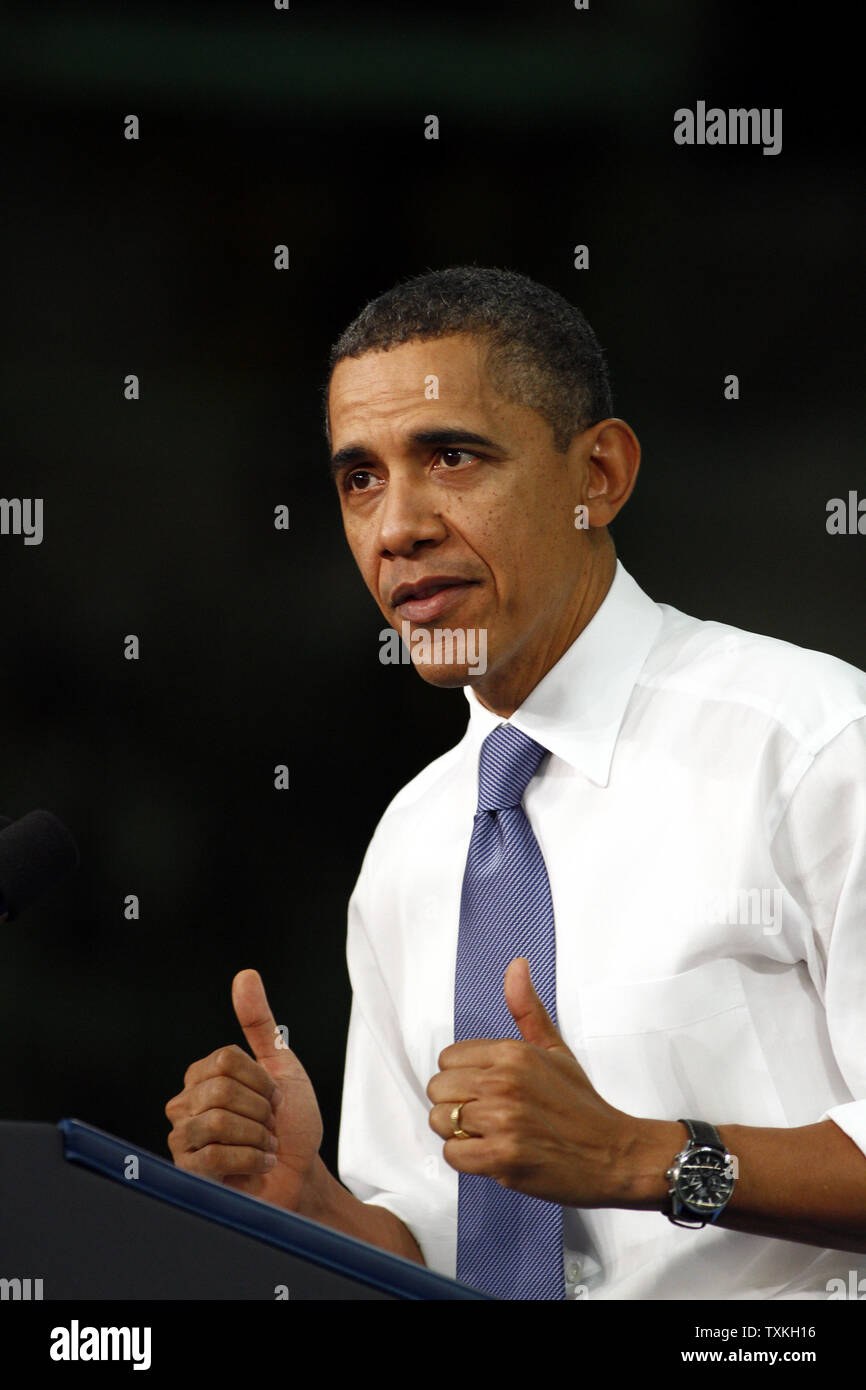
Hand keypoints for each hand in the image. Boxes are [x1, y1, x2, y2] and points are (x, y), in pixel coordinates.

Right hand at [165, 968, 322, 1209]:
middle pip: (220, 1089)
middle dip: (260, 1109)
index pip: (225, 1059)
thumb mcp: (282, 1065)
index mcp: (203, 1076)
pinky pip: (214, 1156)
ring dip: (257, 1135)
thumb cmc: (291, 1123)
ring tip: (265, 1145)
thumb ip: (259, 1023)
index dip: (261, 1079)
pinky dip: (251, 1159)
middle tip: (270, 1125)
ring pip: (215, 1121)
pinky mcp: (188, 1173)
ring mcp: (182, 1139)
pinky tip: (260, 1164)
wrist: (301, 1175)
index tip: (275, 1097)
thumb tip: (245, 975)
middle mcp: (185, 1104)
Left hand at [427, 956, 651, 1207]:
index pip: (448, 1058)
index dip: (463, 1077)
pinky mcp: (503, 1158)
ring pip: (440, 1121)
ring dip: (460, 1133)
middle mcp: (505, 1082)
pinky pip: (454, 1154)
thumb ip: (527, 1009)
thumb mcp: (555, 1049)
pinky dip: (468, 1159)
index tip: (485, 1089)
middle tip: (487, 1115)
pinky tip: (492, 1154)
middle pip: (438, 1089)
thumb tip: (517, 966)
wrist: (613, 1154)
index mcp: (513, 1053)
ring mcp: (503, 1121)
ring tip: (490, 1135)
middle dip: (456, 1105)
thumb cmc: (581, 1105)